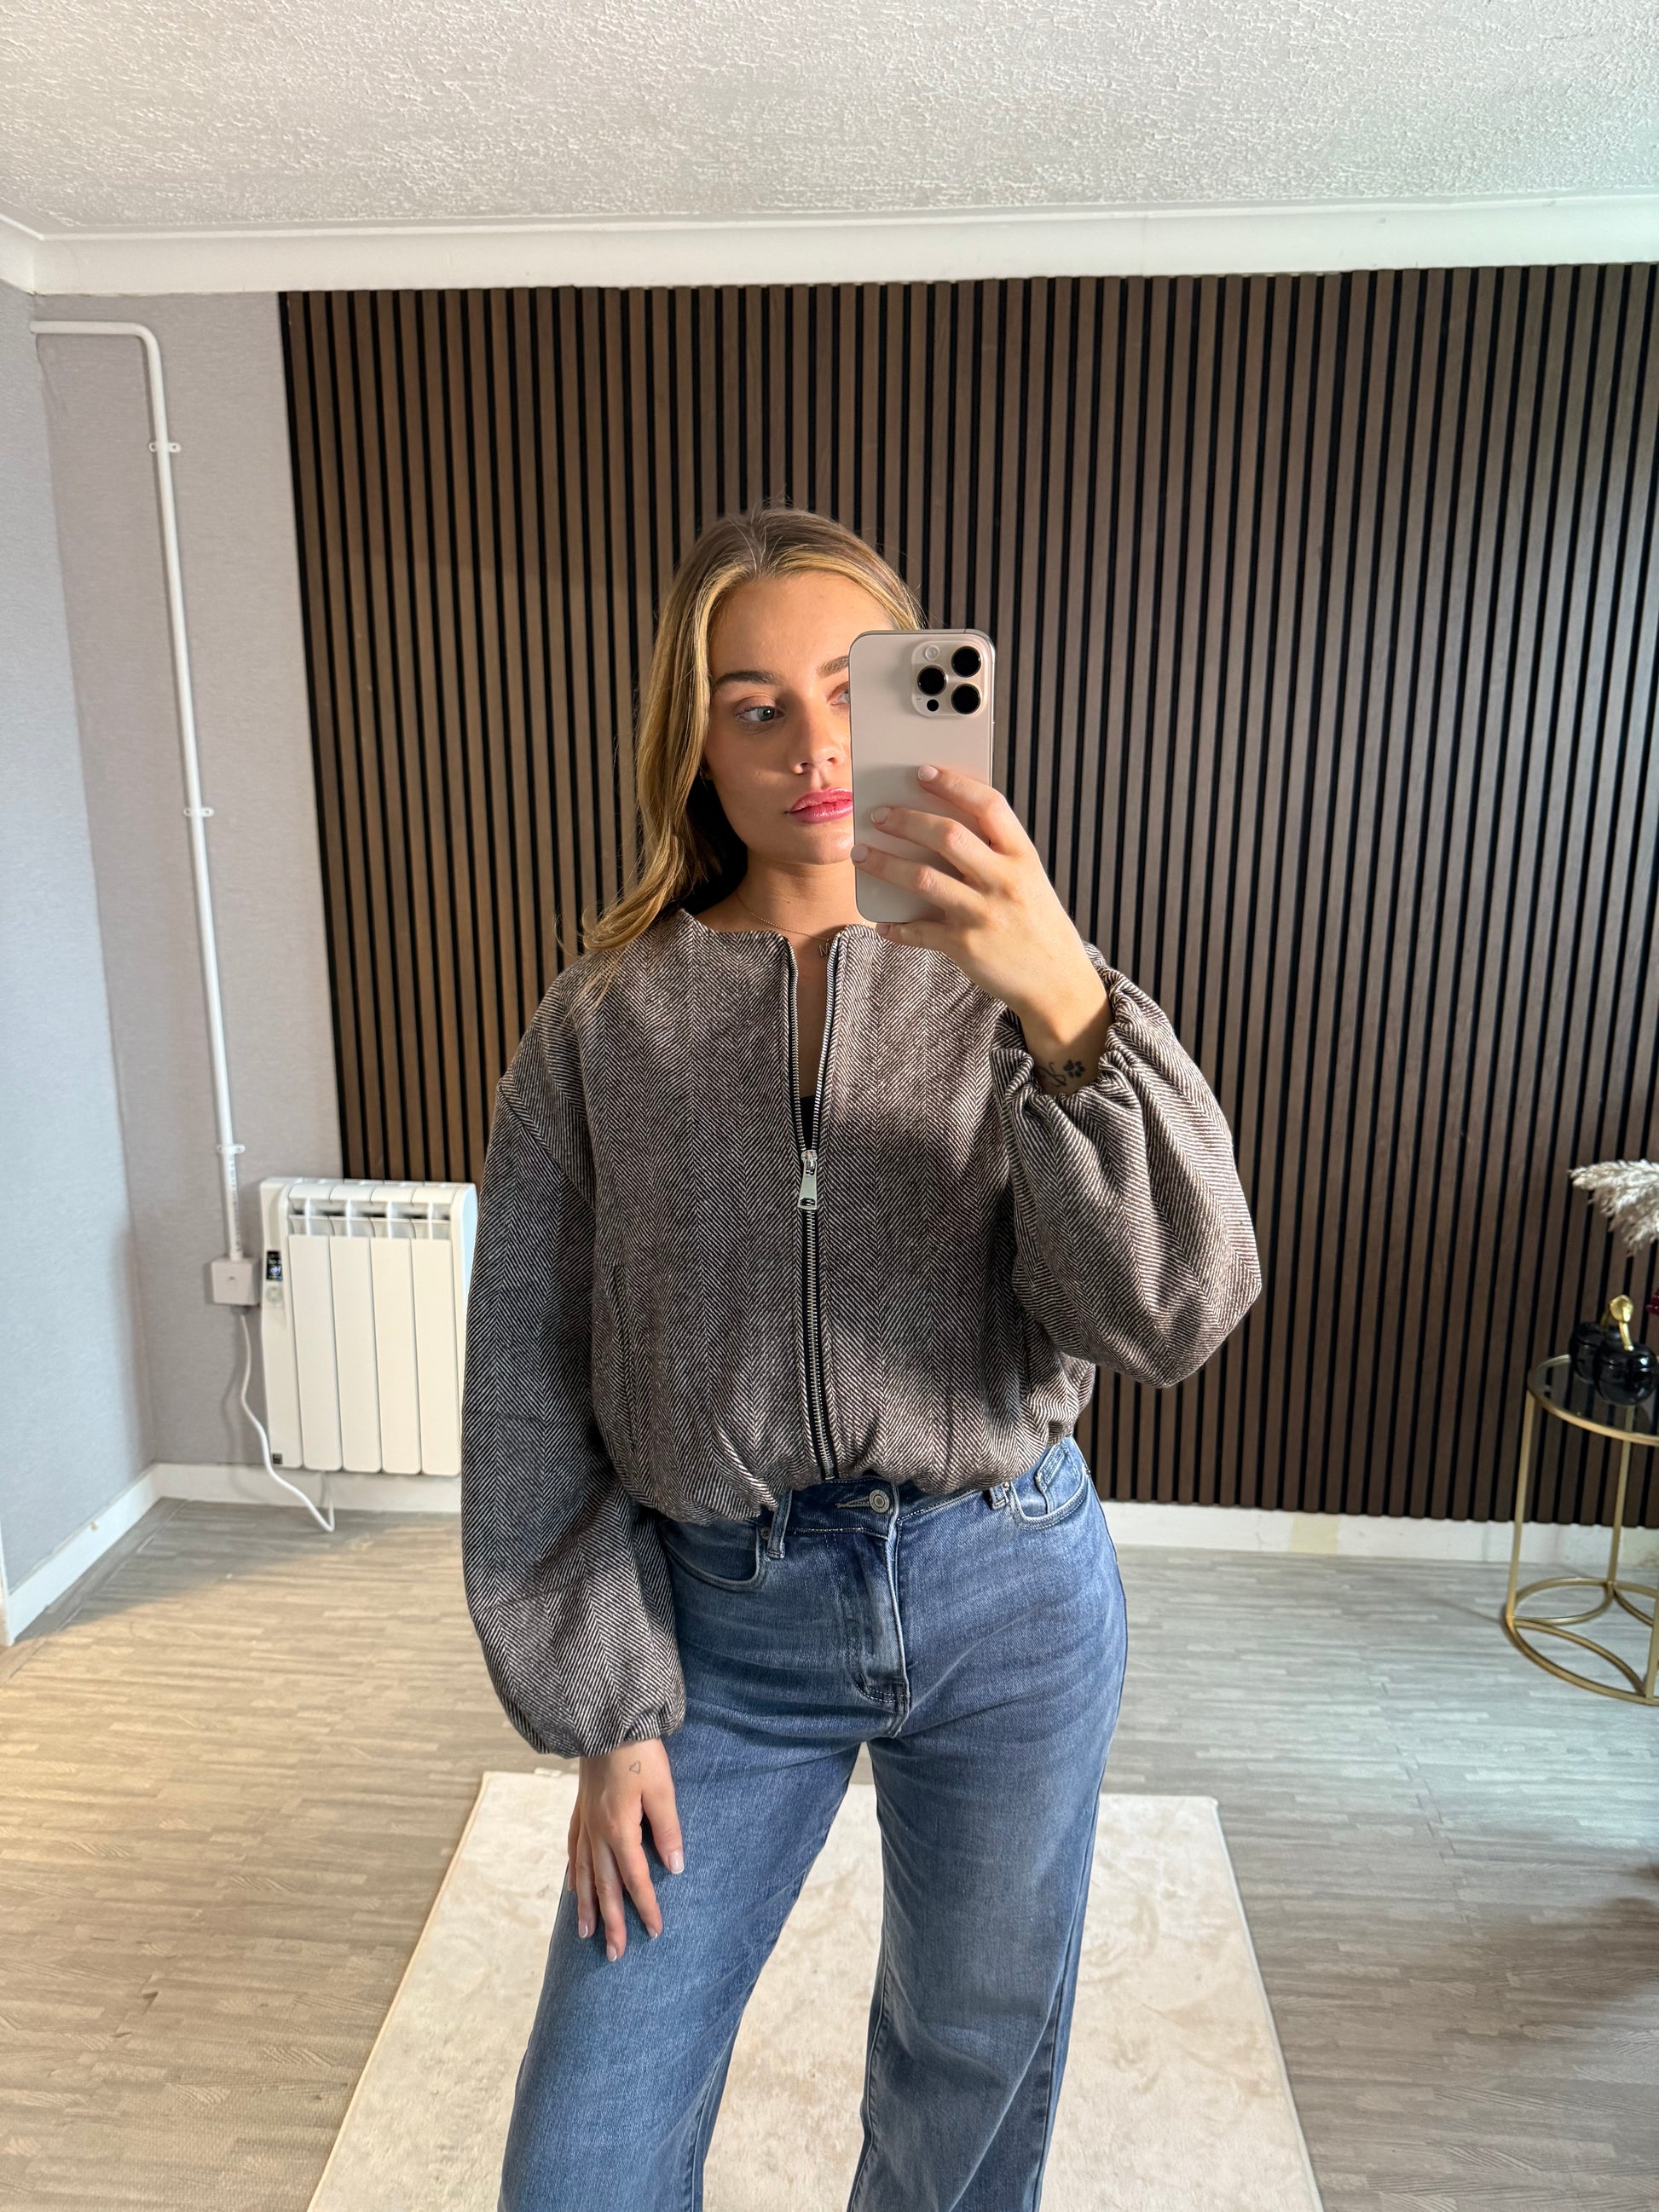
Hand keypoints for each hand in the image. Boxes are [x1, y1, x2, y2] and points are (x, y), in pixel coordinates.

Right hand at [568, 1737, 683, 1961]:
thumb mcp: (662, 1789)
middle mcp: (598, 1832)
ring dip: (587, 1907)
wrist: (607, 1721)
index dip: (646, 1907)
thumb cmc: (639, 1753)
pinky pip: (574, 1851)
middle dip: (611, 1922)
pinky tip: (574, 1887)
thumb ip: (668, 1829)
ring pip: (585, 1875)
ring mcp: (585, 1822)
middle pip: (606, 1887)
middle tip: (614, 1955)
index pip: (635, 1879)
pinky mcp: (580, 1810)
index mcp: (620, 1830)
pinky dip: (574, 1874)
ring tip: (587, 1934)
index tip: (656, 1932)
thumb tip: (675, 1867)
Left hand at [849, 763, 1111, 1084]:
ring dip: (884, 863)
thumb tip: (938, 830)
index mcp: (1023, 857)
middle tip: (878, 814)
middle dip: (906, 819)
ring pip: (923, 878)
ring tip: (860, 854)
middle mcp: (1004, 880)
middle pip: (948, 835)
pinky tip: (881, 923)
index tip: (923, 772)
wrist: (1058, 983)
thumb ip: (995, 855)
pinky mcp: (966, 947)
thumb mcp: (1029, 881)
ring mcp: (984, 914)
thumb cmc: (1037, 925)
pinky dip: (896, 927)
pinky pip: (919, 930)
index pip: (989, 805)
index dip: (953, 784)